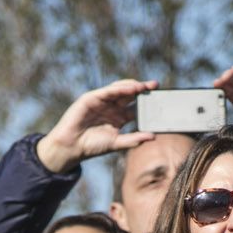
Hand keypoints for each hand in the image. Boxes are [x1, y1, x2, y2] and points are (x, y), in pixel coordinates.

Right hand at [34, 79, 159, 172]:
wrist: (72, 147)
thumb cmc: (92, 146)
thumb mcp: (117, 143)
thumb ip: (134, 139)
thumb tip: (153, 137)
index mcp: (119, 117)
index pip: (136, 107)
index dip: (147, 103)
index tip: (160, 100)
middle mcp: (112, 107)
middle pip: (130, 94)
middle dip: (142, 89)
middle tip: (156, 85)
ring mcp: (101, 101)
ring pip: (119, 89)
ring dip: (131, 86)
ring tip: (144, 86)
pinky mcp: (91, 98)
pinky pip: (107, 91)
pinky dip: (118, 89)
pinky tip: (129, 88)